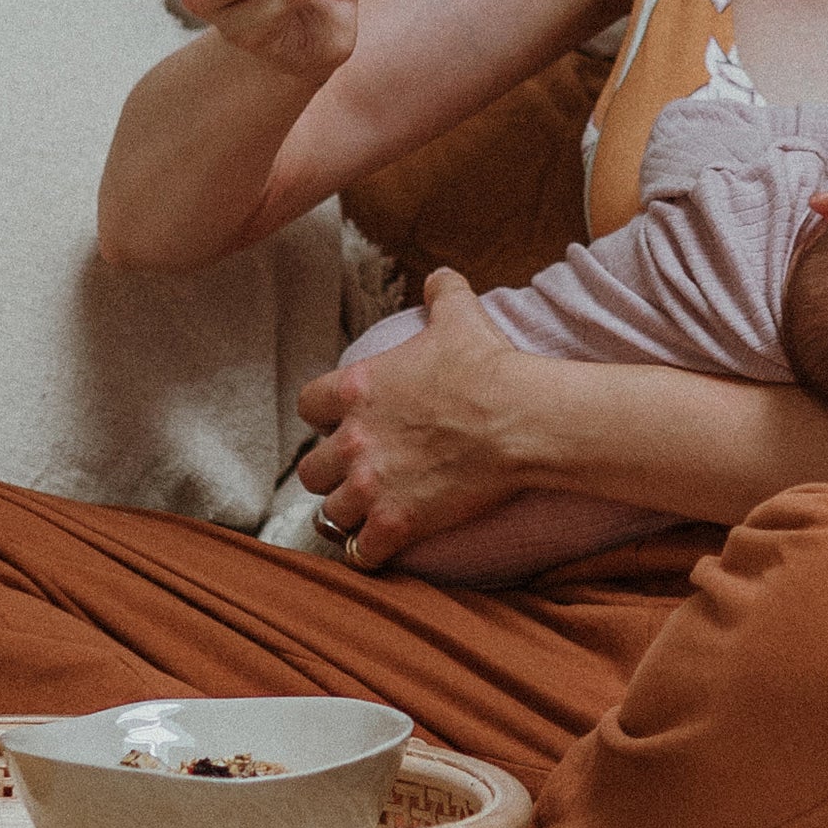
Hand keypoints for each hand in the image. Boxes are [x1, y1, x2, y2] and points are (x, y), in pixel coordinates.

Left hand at [290, 270, 530, 564]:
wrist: (520, 418)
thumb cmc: (488, 366)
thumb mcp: (460, 315)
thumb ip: (442, 292)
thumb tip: (440, 276)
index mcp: (356, 388)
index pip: (307, 406)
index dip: (324, 416)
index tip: (344, 421)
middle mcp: (351, 439)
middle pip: (311, 468)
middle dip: (331, 471)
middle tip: (358, 471)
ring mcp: (370, 485)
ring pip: (330, 512)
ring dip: (348, 512)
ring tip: (369, 511)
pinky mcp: (396, 522)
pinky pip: (361, 552)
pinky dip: (368, 552)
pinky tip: (382, 546)